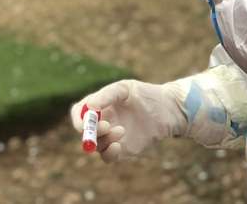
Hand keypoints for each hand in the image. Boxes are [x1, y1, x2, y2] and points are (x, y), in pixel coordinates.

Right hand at [70, 80, 186, 162]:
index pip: (79, 113)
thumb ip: (107, 95)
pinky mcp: (122, 150)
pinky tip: (119, 145)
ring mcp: (110, 137)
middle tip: (106, 126)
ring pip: (96, 145)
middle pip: (85, 132)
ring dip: (104, 140)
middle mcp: (101, 122)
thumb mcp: (125, 89)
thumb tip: (90, 107)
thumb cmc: (145, 95)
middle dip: (91, 131)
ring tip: (122, 130)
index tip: (86, 121)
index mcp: (98, 105)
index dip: (78, 119)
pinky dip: (109, 153)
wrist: (168, 110)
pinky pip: (107, 157)